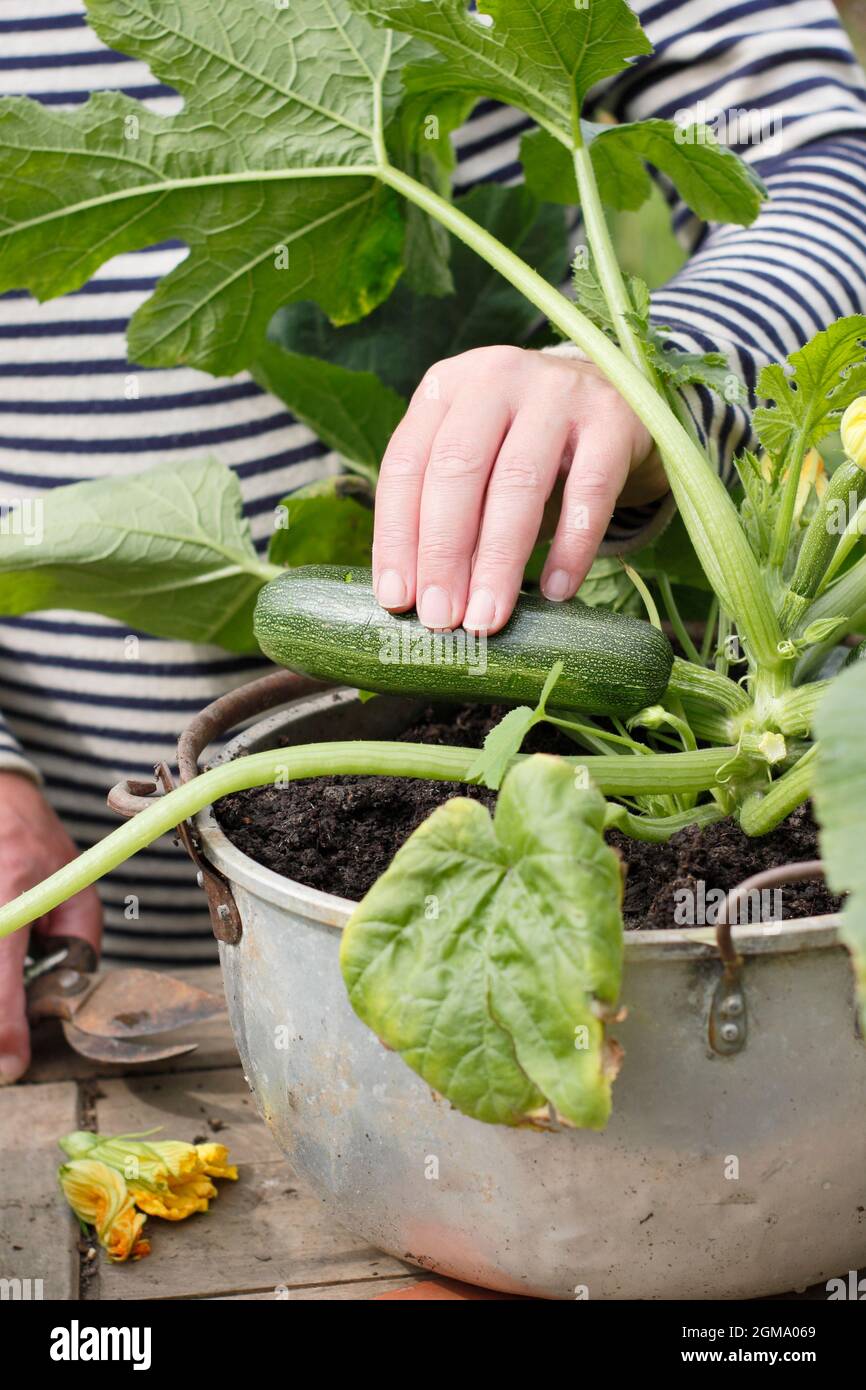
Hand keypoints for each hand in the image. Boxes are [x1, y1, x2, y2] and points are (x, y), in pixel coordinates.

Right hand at [0, 773, 101, 1082]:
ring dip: (3, 995)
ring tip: (19, 980)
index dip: (5, 1026)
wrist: (0, 803)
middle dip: (1, 1017)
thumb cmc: (37, 846)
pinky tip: (9, 969)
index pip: (0, 974)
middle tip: (9, 1048)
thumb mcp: (77, 891)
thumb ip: (77, 944)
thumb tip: (65, 1001)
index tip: (11, 1065)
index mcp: (9, 891)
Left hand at [373, 345, 667, 633]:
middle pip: (457, 471)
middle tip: (440, 618)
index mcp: (446, 385)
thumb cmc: (524, 443)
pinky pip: (590, 490)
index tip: (396, 599)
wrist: (614, 397)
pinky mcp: (613, 417)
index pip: (406, 465)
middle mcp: (497, 377)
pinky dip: (572, 546)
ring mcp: (558, 392)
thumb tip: (418, 597)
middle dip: (443, 554)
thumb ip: (444, 509)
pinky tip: (558, 590)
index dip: (396, 536)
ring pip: (519, 482)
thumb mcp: (476, 456)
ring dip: (499, 561)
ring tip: (487, 617)